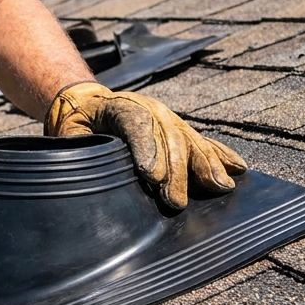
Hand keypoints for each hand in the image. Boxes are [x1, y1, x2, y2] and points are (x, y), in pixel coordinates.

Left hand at [47, 82, 245, 208]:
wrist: (87, 102)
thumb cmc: (75, 123)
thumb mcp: (66, 133)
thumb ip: (75, 146)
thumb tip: (84, 167)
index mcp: (116, 106)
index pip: (135, 123)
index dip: (146, 149)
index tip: (151, 177)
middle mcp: (148, 109)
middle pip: (167, 136)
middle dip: (175, 171)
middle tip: (175, 202)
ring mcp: (166, 118)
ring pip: (189, 140)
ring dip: (206, 165)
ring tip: (219, 188)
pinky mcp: (177, 130)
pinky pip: (202, 142)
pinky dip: (220, 156)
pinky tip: (237, 169)